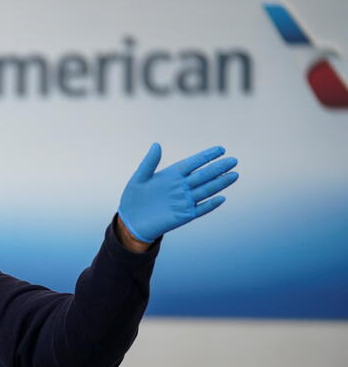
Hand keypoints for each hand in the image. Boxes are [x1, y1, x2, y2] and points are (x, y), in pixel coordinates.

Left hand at [118, 143, 238, 242]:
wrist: (131, 221)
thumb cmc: (134, 198)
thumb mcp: (139, 178)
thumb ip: (149, 162)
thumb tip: (157, 144)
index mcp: (172, 175)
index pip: (193, 163)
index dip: (206, 156)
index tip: (221, 149)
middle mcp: (181, 186)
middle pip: (203, 175)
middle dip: (218, 168)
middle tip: (233, 160)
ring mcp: (184, 201)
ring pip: (206, 190)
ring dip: (220, 183)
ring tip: (234, 174)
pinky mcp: (184, 215)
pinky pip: (200, 209)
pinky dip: (210, 204)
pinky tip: (221, 198)